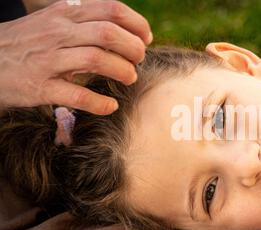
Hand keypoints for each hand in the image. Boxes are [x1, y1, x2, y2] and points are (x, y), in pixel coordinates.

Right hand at [0, 0, 151, 114]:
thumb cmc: (29, 43)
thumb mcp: (53, 21)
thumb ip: (86, 21)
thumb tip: (129, 31)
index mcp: (64, 13)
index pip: (111, 9)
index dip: (136, 24)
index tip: (146, 38)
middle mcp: (56, 32)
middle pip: (108, 34)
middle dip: (133, 48)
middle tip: (139, 60)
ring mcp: (47, 60)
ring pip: (96, 60)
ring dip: (122, 71)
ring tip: (129, 78)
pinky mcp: (40, 87)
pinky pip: (78, 95)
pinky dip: (100, 102)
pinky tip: (111, 106)